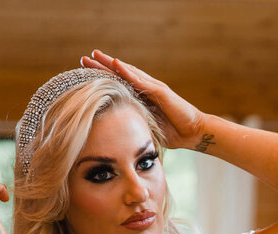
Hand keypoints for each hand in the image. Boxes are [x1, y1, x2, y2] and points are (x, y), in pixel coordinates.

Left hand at [81, 50, 206, 149]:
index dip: (103, 78)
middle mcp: (146, 89)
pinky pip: (142, 81)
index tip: (84, 74)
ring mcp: (154, 88)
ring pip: (129, 72)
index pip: (119, 84)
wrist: (194, 133)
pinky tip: (116, 64)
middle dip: (102, 66)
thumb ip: (133, 123)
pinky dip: (128, 72)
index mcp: (142, 98)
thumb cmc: (173, 133)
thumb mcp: (146, 127)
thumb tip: (115, 134)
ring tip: (96, 55)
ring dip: (111, 64)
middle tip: (84, 58)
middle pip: (121, 74)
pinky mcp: (161, 92)